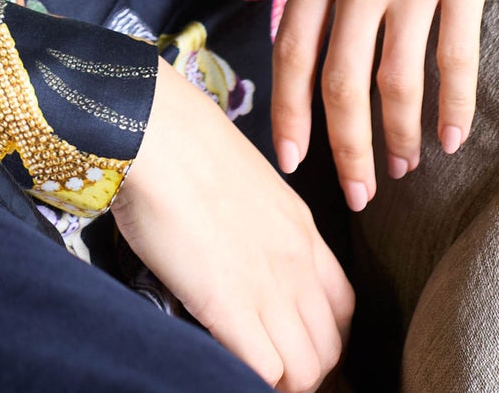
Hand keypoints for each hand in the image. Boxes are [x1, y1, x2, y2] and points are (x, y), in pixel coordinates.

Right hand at [113, 55, 353, 389]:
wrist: (155, 130)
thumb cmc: (181, 142)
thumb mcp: (241, 180)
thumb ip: (253, 221)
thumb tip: (236, 249)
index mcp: (301, 228)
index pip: (343, 309)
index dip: (320, 337)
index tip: (290, 343)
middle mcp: (297, 261)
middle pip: (329, 348)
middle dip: (303, 370)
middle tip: (266, 367)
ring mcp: (268, 286)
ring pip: (305, 371)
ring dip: (280, 382)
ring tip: (247, 372)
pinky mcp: (230, 306)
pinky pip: (267, 372)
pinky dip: (252, 379)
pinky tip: (226, 364)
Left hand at [268, 0, 498, 208]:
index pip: (292, 50)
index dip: (290, 114)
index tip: (291, 159)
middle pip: (341, 82)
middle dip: (344, 148)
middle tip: (353, 195)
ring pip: (396, 79)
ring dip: (396, 137)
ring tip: (399, 171)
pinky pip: (455, 54)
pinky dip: (451, 104)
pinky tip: (448, 136)